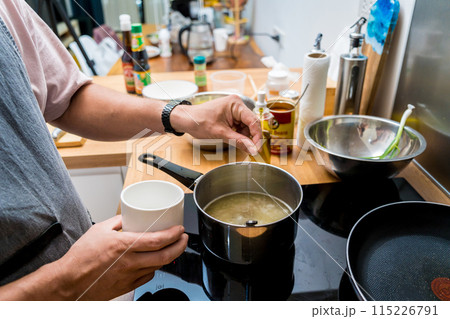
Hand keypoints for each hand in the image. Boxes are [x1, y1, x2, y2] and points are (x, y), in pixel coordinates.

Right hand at [55, 215, 187, 299]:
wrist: (69, 282)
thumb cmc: (80, 257)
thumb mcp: (99, 230)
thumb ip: (117, 221)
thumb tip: (129, 217)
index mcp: (124, 246)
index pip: (157, 240)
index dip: (173, 235)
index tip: (179, 229)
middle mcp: (130, 262)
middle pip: (165, 255)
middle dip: (180, 246)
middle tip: (183, 238)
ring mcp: (130, 276)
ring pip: (159, 266)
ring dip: (170, 256)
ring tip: (172, 247)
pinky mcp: (128, 286)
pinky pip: (148, 276)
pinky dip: (155, 268)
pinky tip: (154, 262)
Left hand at [171, 95, 261, 154]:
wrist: (186, 120)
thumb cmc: (198, 121)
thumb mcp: (220, 133)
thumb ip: (239, 141)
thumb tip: (252, 149)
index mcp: (235, 104)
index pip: (253, 121)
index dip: (257, 136)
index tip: (257, 148)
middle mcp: (236, 105)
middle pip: (251, 124)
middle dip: (250, 137)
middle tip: (250, 150)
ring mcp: (234, 110)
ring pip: (246, 127)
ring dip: (243, 137)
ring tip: (236, 144)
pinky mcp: (230, 116)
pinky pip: (240, 127)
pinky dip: (238, 135)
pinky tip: (233, 140)